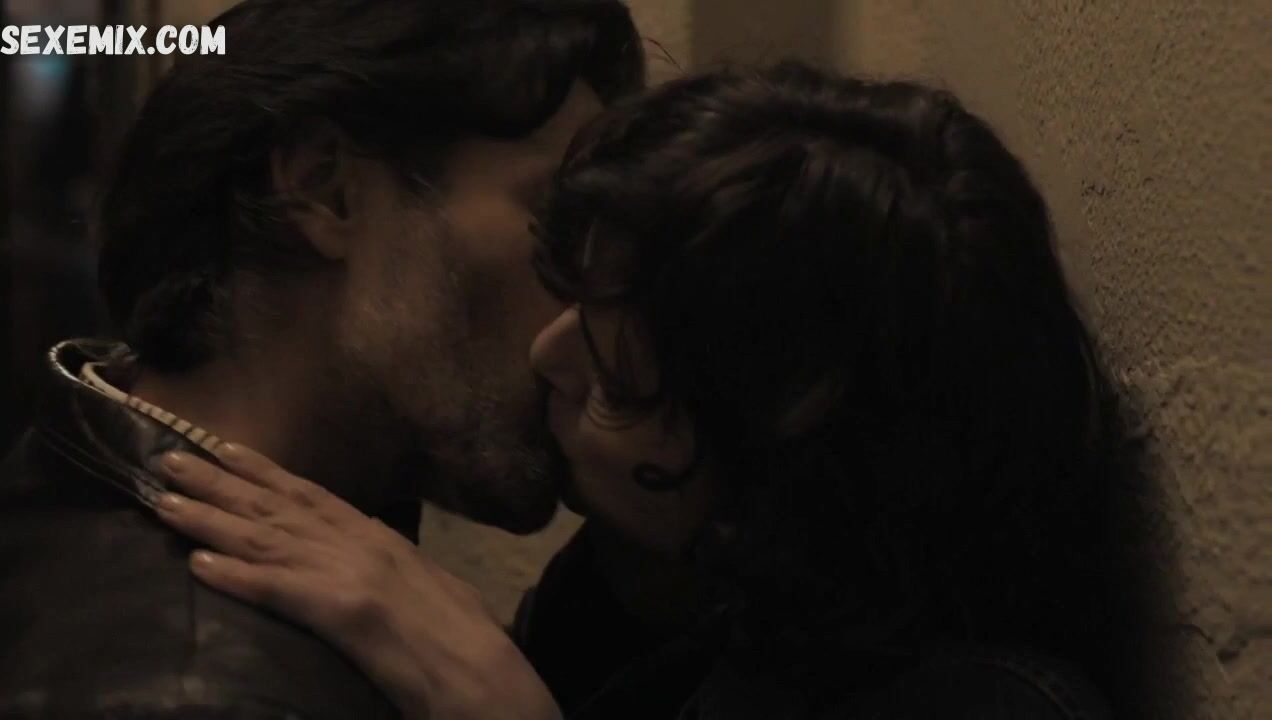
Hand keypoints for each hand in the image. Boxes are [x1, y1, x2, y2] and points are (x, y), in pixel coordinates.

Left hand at [151, 444, 560, 719]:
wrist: (490, 673)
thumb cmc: (466, 641)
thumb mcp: (427, 587)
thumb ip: (390, 569)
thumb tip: (371, 564)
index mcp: (381, 539)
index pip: (311, 495)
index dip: (262, 471)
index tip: (220, 447)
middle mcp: (362, 544)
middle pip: (277, 507)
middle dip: (219, 482)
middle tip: (166, 460)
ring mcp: (354, 574)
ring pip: (267, 540)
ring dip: (209, 520)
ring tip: (161, 502)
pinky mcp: (347, 611)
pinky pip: (280, 590)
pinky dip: (237, 576)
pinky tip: (197, 565)